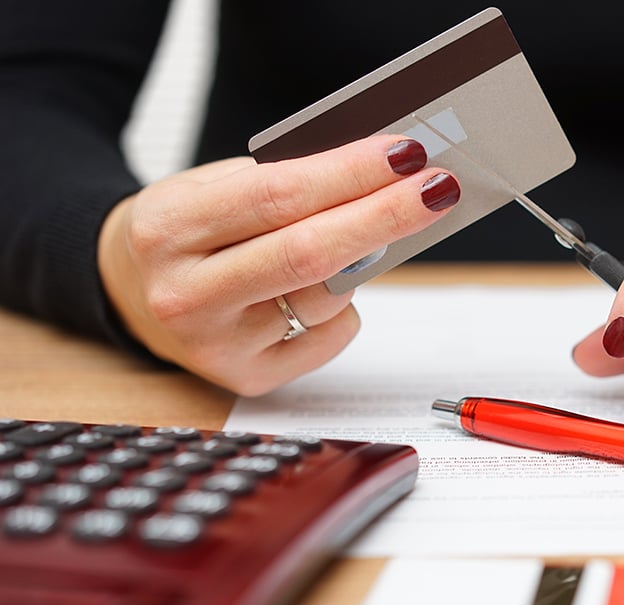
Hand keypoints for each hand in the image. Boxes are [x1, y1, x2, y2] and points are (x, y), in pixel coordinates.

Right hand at [98, 135, 459, 394]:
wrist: (133, 290)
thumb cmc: (192, 230)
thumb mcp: (214, 187)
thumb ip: (285, 185)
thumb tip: (384, 178)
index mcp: (169, 227)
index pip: (277, 196)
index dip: (349, 174)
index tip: (405, 154)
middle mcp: (186, 294)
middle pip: (308, 254)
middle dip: (384, 216)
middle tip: (436, 188)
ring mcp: (216, 345)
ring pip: (326, 297)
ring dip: (362, 260)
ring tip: (359, 235)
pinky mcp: (248, 378)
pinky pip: (330, 336)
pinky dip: (343, 308)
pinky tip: (319, 292)